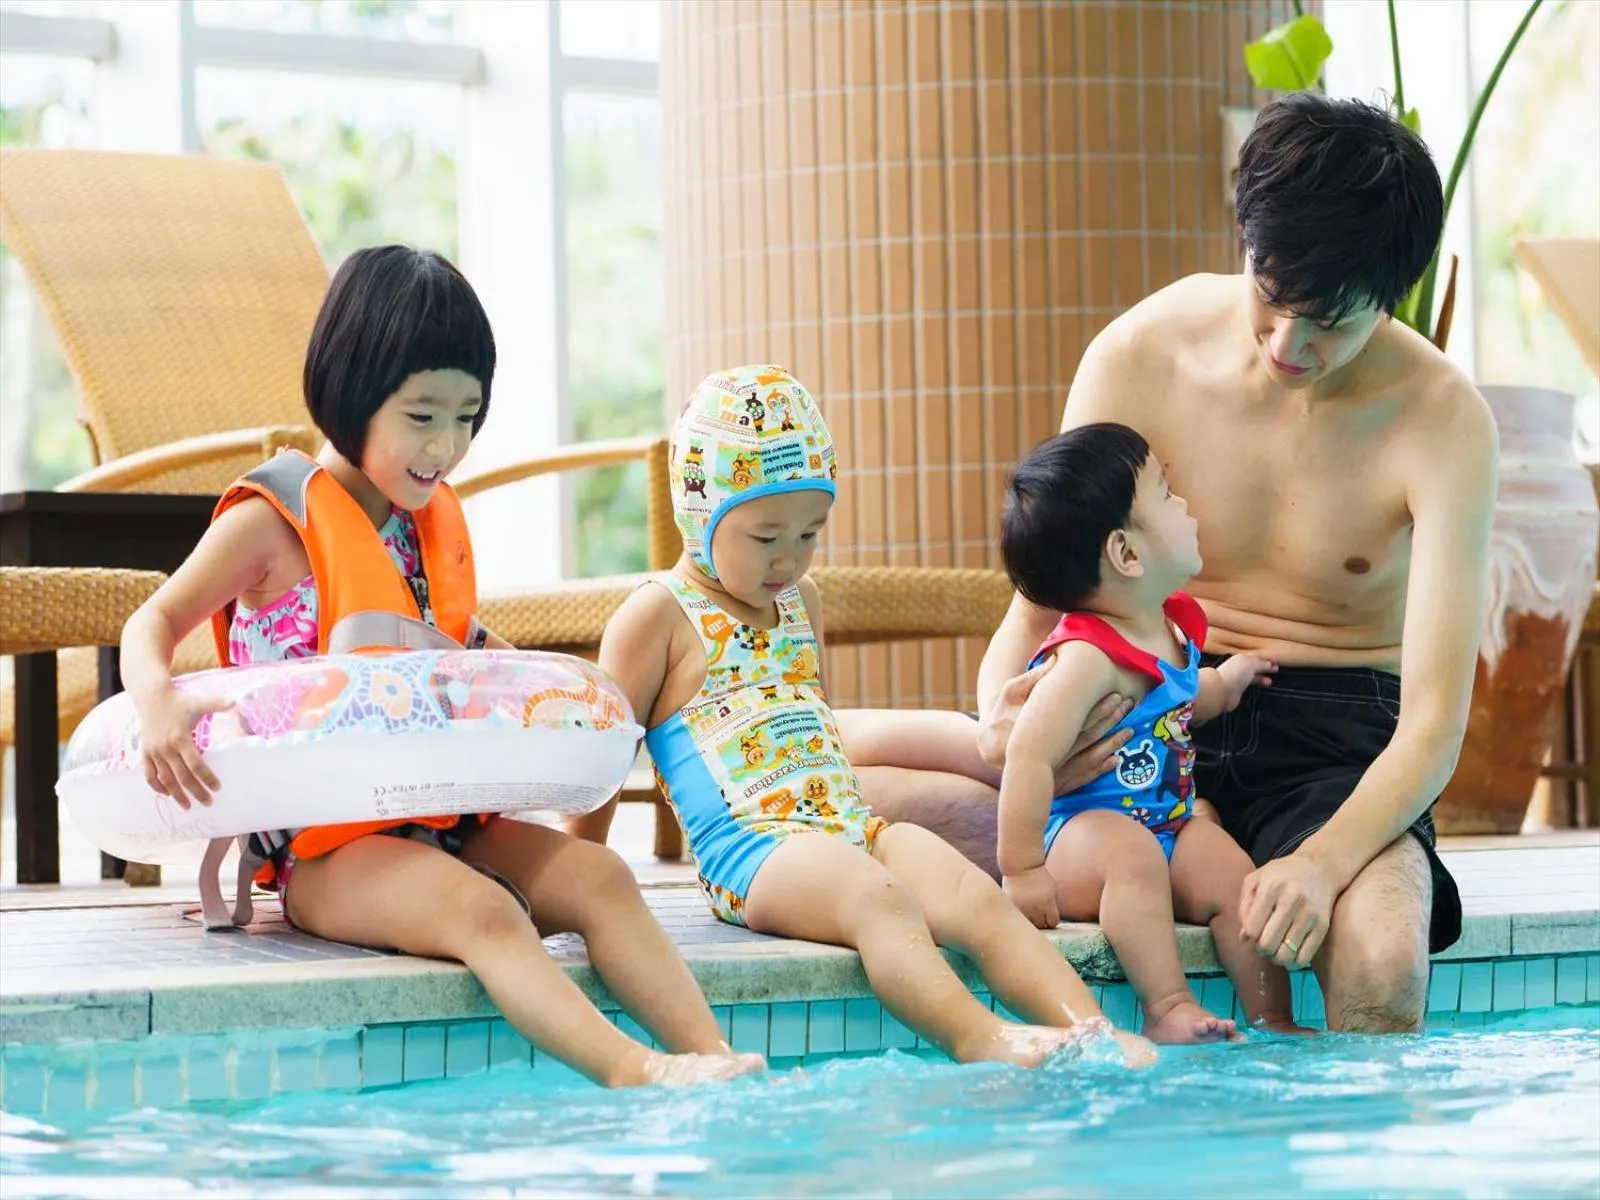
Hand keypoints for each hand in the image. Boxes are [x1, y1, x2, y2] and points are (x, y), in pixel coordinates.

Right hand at [136, 686, 232, 808]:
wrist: (151, 697)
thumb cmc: (179, 701)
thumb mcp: (198, 702)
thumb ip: (217, 703)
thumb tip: (235, 700)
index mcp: (180, 738)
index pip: (196, 764)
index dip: (207, 777)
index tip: (218, 788)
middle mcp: (166, 748)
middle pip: (182, 776)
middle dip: (196, 791)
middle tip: (208, 802)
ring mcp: (154, 752)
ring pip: (165, 779)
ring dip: (176, 794)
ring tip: (188, 806)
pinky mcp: (145, 753)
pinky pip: (149, 774)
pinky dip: (157, 786)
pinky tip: (167, 794)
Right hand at [978, 658, 1131, 778]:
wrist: (987, 748)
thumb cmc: (999, 715)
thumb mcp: (1011, 692)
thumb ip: (1034, 678)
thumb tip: (1056, 660)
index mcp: (1040, 732)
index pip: (1078, 719)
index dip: (1100, 707)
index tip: (1117, 695)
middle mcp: (1048, 755)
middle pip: (1087, 738)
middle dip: (1110, 722)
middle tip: (1128, 707)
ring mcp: (1052, 771)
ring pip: (1088, 760)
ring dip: (1111, 745)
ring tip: (1129, 731)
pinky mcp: (1054, 782)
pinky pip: (1081, 778)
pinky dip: (1099, 769)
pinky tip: (1115, 760)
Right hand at [1003, 866, 1060, 929]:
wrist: (1021, 865)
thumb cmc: (1038, 875)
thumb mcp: (1052, 889)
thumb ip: (1052, 904)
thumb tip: (1050, 921)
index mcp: (1048, 903)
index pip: (1052, 922)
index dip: (1051, 920)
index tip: (1048, 917)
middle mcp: (1035, 907)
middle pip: (1040, 925)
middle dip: (1040, 921)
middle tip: (1038, 915)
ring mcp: (1022, 907)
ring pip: (1027, 922)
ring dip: (1028, 919)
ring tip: (1028, 911)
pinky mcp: (1011, 905)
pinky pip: (1016, 915)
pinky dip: (1018, 913)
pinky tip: (1020, 906)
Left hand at [1214, 652, 1275, 713]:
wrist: (1222, 690)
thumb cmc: (1233, 674)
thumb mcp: (1251, 664)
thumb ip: (1262, 664)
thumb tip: (1269, 664)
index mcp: (1242, 658)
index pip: (1257, 656)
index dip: (1267, 657)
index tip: (1276, 659)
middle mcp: (1239, 668)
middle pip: (1255, 666)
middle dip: (1265, 667)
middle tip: (1275, 668)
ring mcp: (1238, 679)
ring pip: (1252, 676)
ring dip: (1262, 677)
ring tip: (1270, 681)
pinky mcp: (1237, 690)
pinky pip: (1249, 686)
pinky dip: (1256, 686)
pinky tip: (1259, 688)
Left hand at [1239, 854, 1335, 968]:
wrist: (1319, 868)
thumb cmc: (1281, 874)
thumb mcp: (1255, 880)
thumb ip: (1244, 906)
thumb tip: (1244, 938)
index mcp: (1270, 887)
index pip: (1253, 927)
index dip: (1249, 937)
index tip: (1252, 934)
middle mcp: (1291, 900)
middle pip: (1268, 944)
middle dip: (1261, 950)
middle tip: (1263, 944)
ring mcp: (1309, 914)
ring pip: (1286, 954)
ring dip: (1276, 958)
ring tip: (1275, 949)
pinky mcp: (1323, 926)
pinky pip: (1304, 958)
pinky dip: (1293, 962)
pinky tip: (1290, 952)